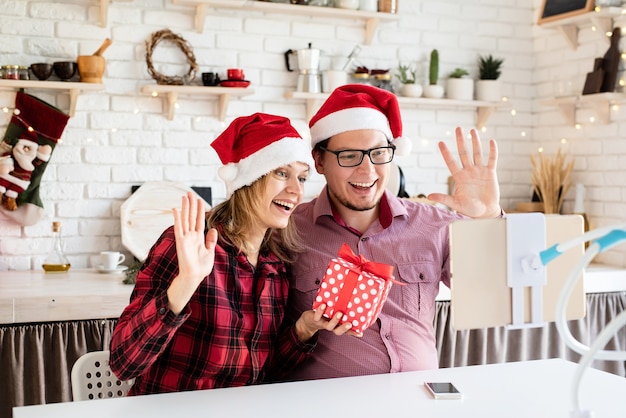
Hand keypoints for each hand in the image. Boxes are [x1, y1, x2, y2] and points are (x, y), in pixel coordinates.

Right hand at [167, 192, 217, 313]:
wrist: (195, 276)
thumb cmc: (201, 267)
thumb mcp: (210, 251)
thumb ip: (211, 240)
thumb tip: (214, 229)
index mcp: (198, 238)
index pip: (199, 220)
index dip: (199, 210)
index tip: (199, 200)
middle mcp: (191, 235)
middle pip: (191, 217)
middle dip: (191, 205)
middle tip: (190, 193)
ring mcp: (185, 238)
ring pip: (185, 219)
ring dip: (185, 208)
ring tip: (185, 196)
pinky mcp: (180, 241)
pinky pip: (178, 227)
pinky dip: (177, 218)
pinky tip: (176, 209)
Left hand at [294, 304, 361, 342]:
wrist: (307, 320)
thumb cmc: (324, 316)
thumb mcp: (333, 314)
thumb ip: (342, 311)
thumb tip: (354, 304)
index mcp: (336, 326)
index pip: (346, 331)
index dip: (353, 333)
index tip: (360, 333)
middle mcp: (331, 326)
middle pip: (338, 331)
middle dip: (344, 328)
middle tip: (350, 324)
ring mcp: (323, 324)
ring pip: (329, 326)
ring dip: (334, 320)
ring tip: (339, 313)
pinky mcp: (315, 319)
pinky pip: (317, 316)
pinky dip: (320, 311)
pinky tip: (323, 305)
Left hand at [427, 127, 500, 218]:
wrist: (485, 212)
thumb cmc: (469, 209)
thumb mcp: (456, 204)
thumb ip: (444, 199)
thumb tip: (428, 196)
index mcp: (459, 177)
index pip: (451, 162)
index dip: (446, 153)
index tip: (440, 142)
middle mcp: (469, 171)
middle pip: (464, 153)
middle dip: (461, 141)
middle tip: (458, 128)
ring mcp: (480, 171)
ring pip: (477, 153)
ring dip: (475, 142)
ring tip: (472, 130)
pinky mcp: (490, 173)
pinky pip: (492, 160)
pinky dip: (493, 151)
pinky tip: (492, 141)